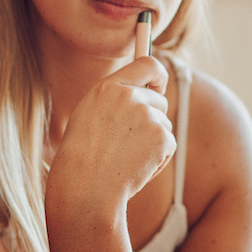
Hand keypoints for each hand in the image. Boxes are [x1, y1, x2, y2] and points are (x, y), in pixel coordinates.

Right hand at [47, 55, 172, 215]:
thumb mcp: (89, 115)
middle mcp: (130, 97)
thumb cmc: (83, 157)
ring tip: (126, 157)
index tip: (158, 86)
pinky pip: (168, 144)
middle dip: (151, 118)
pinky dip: (158, 158)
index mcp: (108, 87)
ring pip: (163, 124)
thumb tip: (144, 91)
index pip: (148, 64)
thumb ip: (115, 98)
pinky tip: (136, 167)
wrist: (87, 188)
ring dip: (152, 140)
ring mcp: (148, 116)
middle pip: (159, 100)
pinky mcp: (162, 137)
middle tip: (128, 141)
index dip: (158, 75)